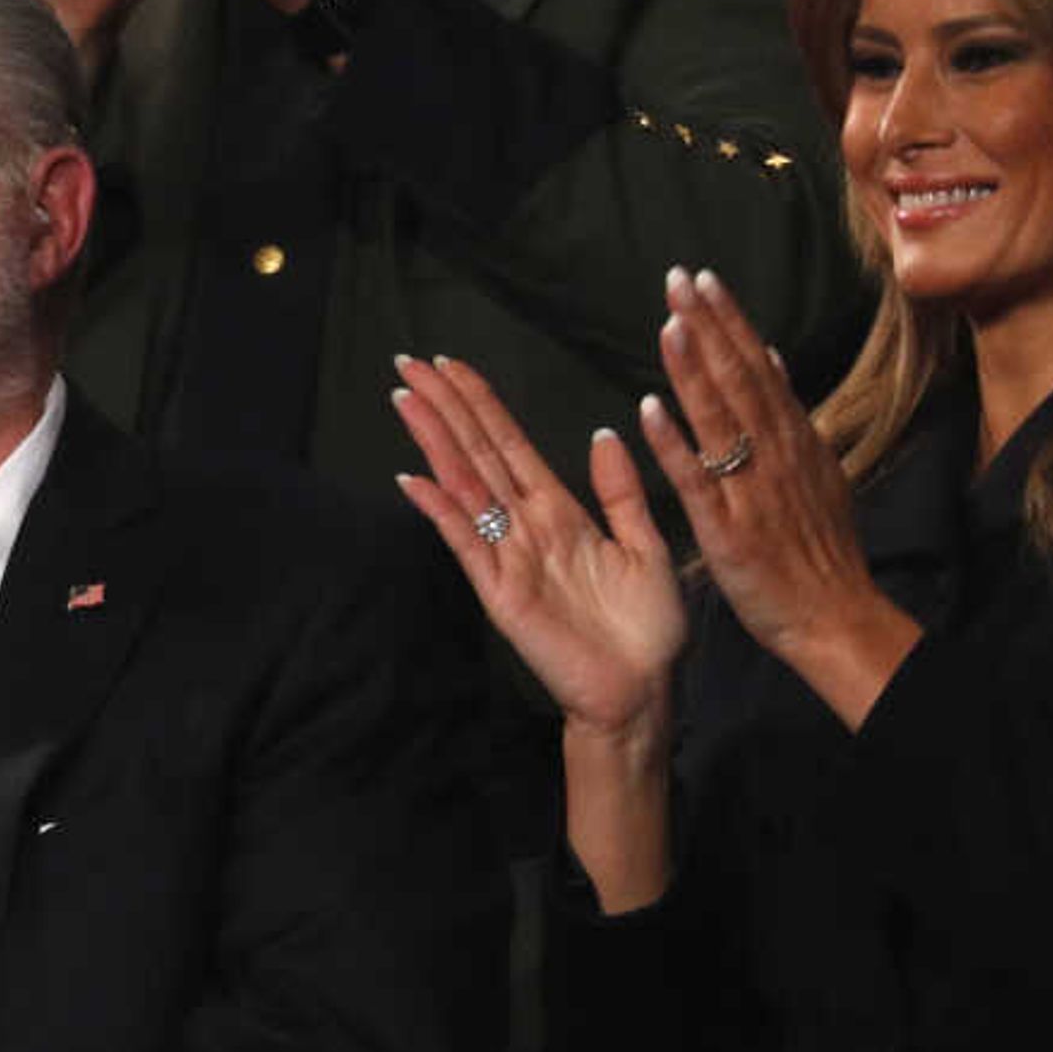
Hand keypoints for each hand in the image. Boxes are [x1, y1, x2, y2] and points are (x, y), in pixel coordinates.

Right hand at [394, 352, 686, 736]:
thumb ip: (621, 493)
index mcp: (559, 512)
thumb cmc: (647, 628)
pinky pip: (467, 542)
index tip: (453, 365)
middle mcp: (526, 527)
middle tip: (409, 361)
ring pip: (465, 486)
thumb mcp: (646, 545)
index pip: (509, 444)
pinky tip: (414, 479)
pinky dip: (441, 510)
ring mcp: (509, 557)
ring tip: (405, 399)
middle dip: (445, 407)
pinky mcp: (502, 592)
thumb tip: (604, 433)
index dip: (481, 404)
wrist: (642, 690)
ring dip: (435, 442)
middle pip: (477, 453)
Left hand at [642, 267, 916, 723]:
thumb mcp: (819, 471)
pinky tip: (650, 408)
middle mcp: (776, 455)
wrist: (835, 616)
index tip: (702, 280)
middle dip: (708, 326)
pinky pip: (696, 480)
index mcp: (795, 440)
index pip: (758, 367)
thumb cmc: (819, 549)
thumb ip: (792, 416)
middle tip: (677, 279)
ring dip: (693, 368)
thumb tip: (774, 357)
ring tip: (669, 323)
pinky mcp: (728, 529)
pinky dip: (674, 442)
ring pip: (720, 419)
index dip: (729, 322)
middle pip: (739, 380)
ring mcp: (752, 491)